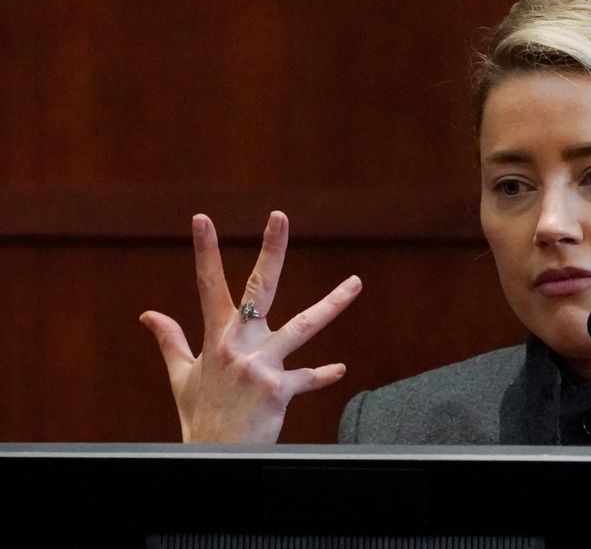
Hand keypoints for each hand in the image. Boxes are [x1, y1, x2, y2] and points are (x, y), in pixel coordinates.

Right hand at [140, 211, 360, 442]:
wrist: (216, 458)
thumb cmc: (201, 417)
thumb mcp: (182, 377)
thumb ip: (171, 341)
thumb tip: (149, 314)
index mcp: (216, 339)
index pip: (208, 286)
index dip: (205, 251)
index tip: (202, 218)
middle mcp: (238, 346)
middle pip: (257, 289)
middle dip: (270, 251)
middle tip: (279, 217)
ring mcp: (260, 366)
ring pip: (304, 326)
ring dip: (333, 303)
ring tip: (356, 283)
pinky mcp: (279, 390)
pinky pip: (308, 377)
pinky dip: (323, 374)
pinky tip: (339, 370)